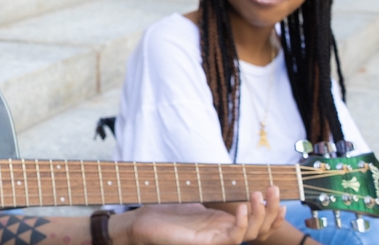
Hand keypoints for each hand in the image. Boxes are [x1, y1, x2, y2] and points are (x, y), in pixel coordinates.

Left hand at [117, 187, 285, 244]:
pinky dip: (240, 223)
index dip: (272, 211)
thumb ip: (213, 195)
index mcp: (225, 225)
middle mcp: (224, 234)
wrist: (142, 224)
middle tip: (274, 187)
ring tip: (258, 194)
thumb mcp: (196, 201)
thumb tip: (227, 180)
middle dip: (272, 209)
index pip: (258, 223)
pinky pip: (232, 238)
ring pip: (251, 233)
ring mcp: (216, 240)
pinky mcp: (206, 243)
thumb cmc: (166, 214)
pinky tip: (241, 207)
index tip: (276, 192)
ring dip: (259, 214)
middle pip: (260, 228)